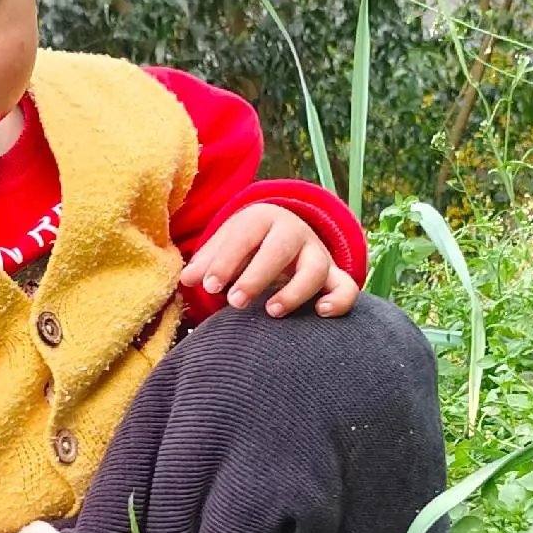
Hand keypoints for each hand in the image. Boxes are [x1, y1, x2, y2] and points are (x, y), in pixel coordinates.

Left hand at [180, 202, 359, 317]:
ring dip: (295, 291)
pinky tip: (321, 313)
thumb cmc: (247, 246)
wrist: (284, 234)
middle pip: (280, 248)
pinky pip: (346, 286)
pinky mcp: (334, 275)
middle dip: (256, 276)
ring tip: (271, 312)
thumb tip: (186, 279)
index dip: (226, 260)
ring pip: (315, 268)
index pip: (244, 235)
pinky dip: (339, 299)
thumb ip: (207, 263)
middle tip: (234, 302)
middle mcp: (294, 232)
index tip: (209, 286)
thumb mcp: (225, 246)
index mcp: (262, 218)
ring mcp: (317, 253)